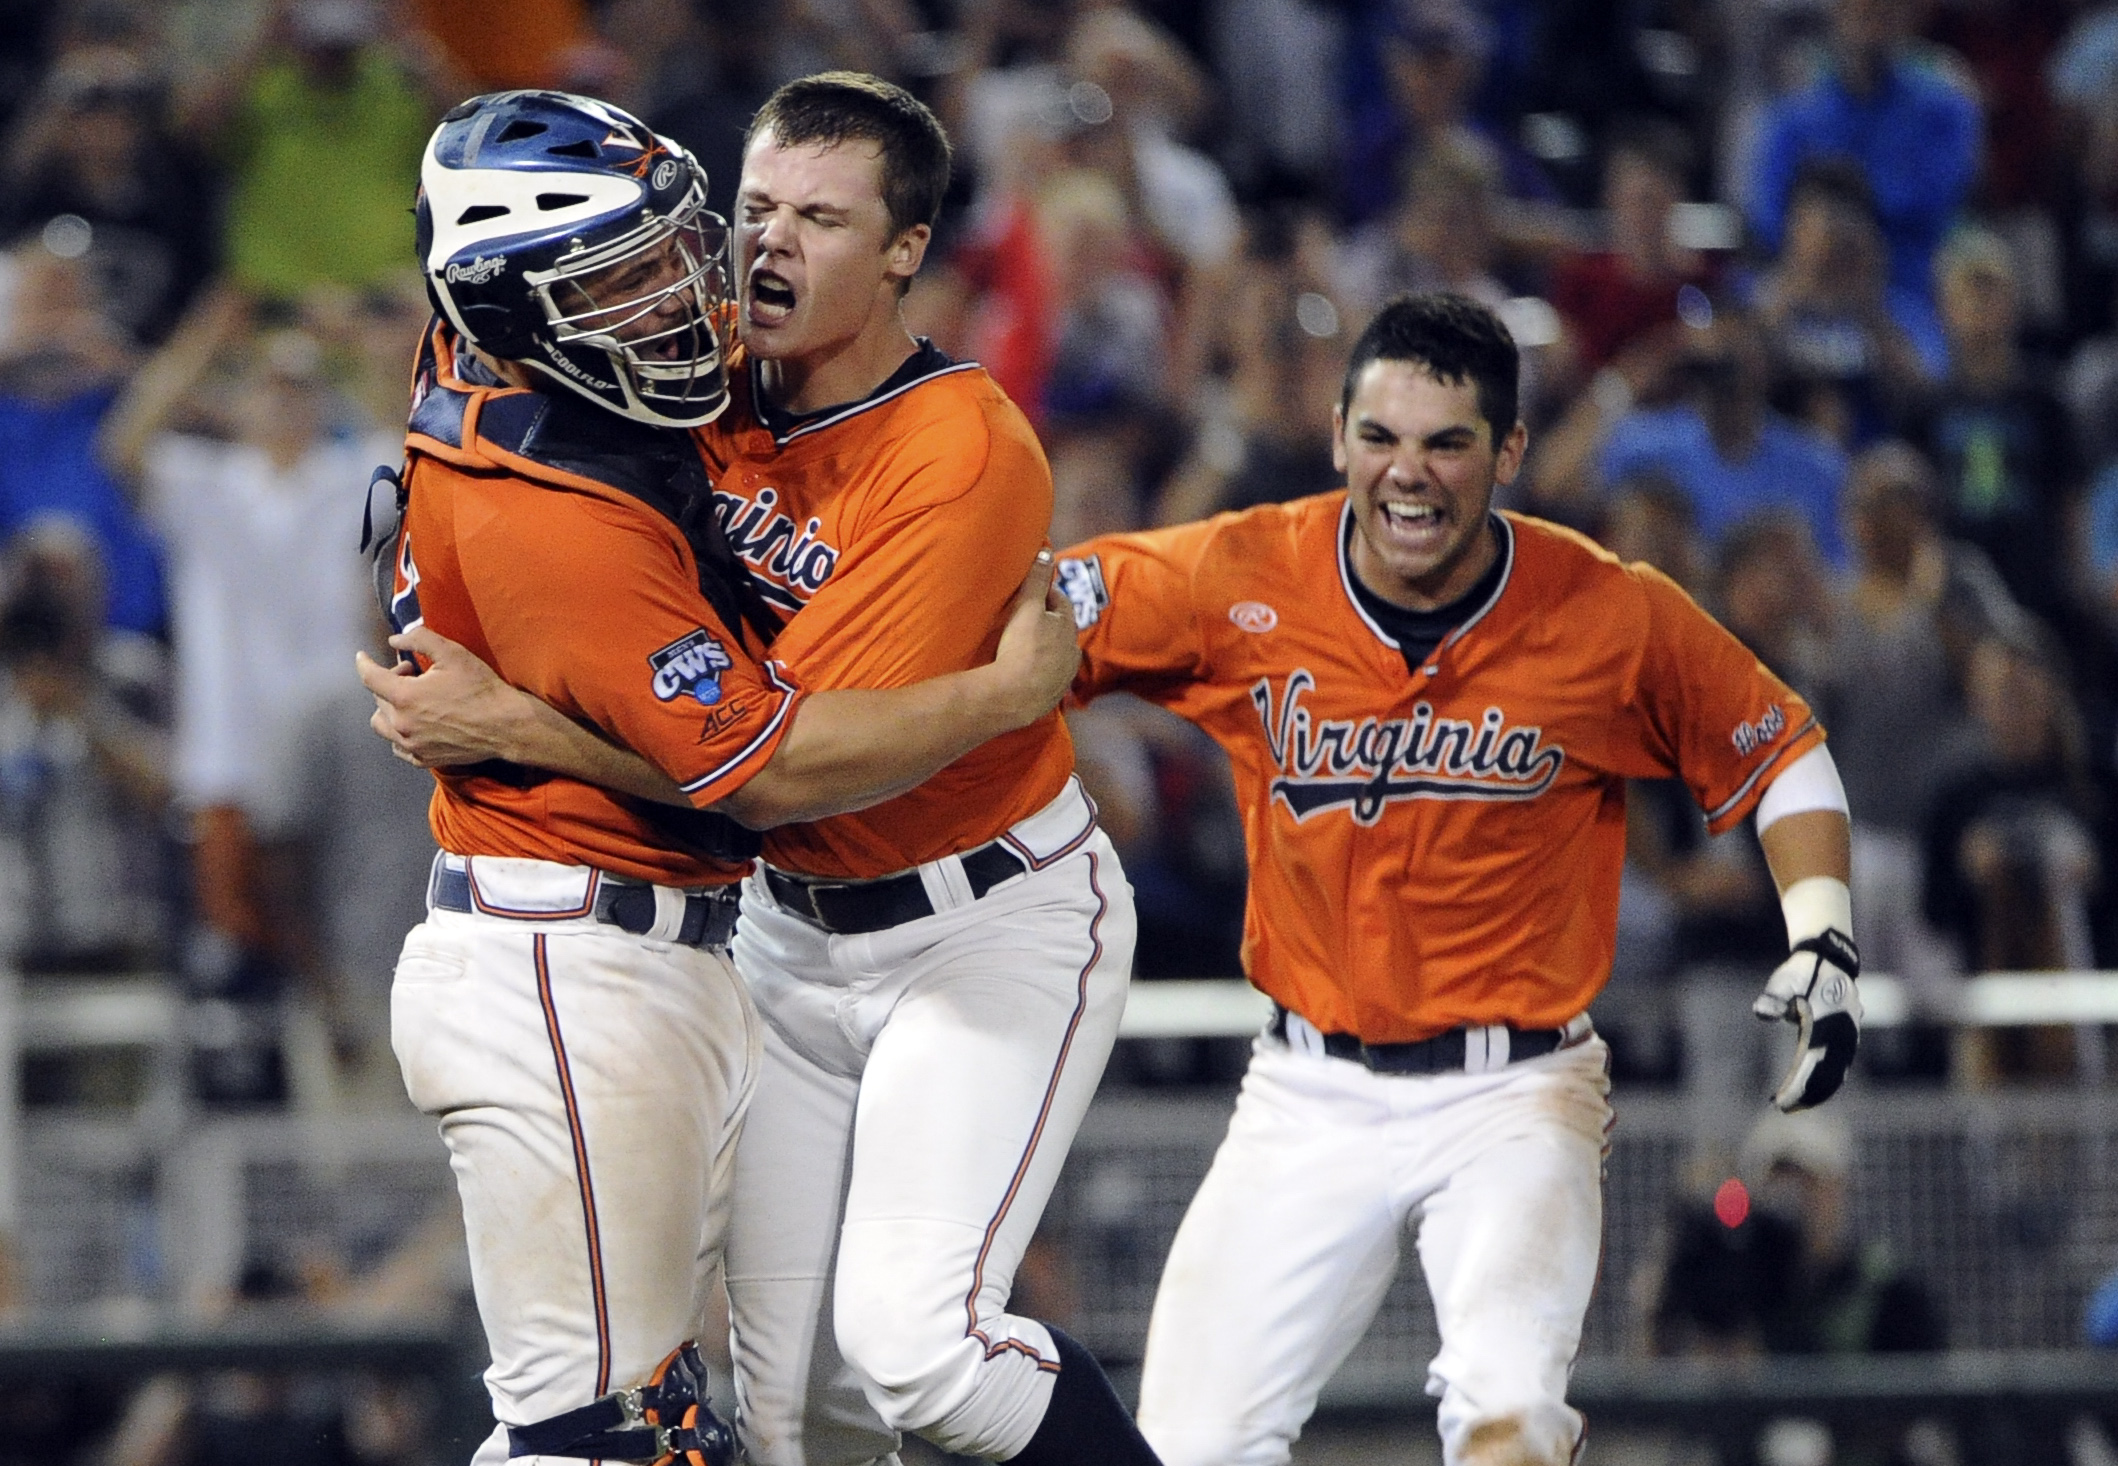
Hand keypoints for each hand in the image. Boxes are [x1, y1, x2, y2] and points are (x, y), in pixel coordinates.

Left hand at [354, 624, 532, 767]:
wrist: (505, 726)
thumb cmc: (480, 688)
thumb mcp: (452, 653)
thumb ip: (419, 640)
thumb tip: (394, 640)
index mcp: (405, 696)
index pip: (369, 677)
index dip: (363, 663)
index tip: (362, 656)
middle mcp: (402, 724)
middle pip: (377, 700)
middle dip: (389, 683)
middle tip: (412, 674)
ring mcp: (412, 744)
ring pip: (381, 725)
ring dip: (388, 709)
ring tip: (409, 701)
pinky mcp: (423, 759)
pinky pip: (397, 746)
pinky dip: (398, 733)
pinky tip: (414, 724)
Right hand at [988, 548, 1081, 726]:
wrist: (1013, 697)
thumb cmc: (1021, 648)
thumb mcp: (1026, 607)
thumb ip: (1036, 580)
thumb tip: (1046, 552)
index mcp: (1066, 627)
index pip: (1059, 601)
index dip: (1045, 594)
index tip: (1032, 593)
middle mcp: (1071, 651)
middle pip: (1060, 629)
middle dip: (1047, 621)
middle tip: (1027, 618)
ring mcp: (1063, 676)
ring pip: (1057, 655)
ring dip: (1045, 649)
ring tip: (1025, 648)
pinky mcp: (1052, 696)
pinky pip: (1048, 678)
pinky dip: (1040, 672)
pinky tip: (1026, 674)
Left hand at [1753, 928, 1861, 1110]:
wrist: (1827, 958)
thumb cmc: (1802, 970)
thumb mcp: (1784, 979)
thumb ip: (1774, 997)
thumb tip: (1762, 1012)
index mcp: (1828, 1021)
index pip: (1813, 1062)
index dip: (1799, 1085)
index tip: (1781, 1101)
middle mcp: (1842, 1033)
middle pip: (1828, 1074)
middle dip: (1808, 1094)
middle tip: (1784, 1109)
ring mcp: (1847, 1036)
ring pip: (1836, 1073)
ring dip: (1818, 1091)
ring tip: (1794, 1106)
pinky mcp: (1845, 1038)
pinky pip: (1837, 1066)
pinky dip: (1825, 1081)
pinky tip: (1809, 1093)